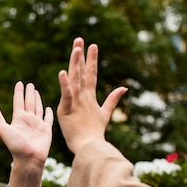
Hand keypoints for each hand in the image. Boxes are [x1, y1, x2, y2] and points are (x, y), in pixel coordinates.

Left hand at [0, 81, 53, 166]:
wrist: (28, 159)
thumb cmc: (15, 146)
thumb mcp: (3, 129)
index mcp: (18, 118)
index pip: (18, 101)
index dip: (19, 92)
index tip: (19, 83)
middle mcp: (28, 119)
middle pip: (28, 102)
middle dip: (29, 93)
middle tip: (29, 84)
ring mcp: (37, 124)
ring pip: (38, 108)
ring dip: (37, 99)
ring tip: (36, 91)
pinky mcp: (46, 129)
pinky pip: (48, 118)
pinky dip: (48, 113)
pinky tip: (48, 107)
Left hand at [57, 37, 126, 153]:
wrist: (91, 147)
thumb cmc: (95, 133)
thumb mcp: (105, 114)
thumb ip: (113, 99)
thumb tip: (124, 87)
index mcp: (90, 97)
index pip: (91, 74)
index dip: (92, 59)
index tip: (93, 45)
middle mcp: (83, 96)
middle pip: (82, 72)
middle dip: (81, 55)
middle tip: (79, 39)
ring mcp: (76, 102)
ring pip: (75, 79)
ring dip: (75, 63)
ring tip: (76, 47)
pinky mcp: (68, 109)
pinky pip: (66, 95)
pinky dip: (64, 84)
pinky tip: (62, 72)